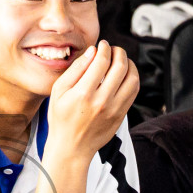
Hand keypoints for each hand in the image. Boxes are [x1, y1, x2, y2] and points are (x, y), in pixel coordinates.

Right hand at [47, 41, 138, 159]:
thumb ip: (76, 69)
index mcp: (83, 94)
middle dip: (119, 52)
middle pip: (120, 67)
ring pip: (132, 79)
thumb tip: (93, 51)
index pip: (102, 62)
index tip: (102, 45)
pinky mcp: (121, 116)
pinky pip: (134, 92)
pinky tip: (124, 75)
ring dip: (129, 64)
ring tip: (121, 60)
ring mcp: (114, 110)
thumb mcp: (58, 92)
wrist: (71, 148)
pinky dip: (132, 78)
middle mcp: (101, 101)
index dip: (104, 48)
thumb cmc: (61, 118)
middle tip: (114, 49)